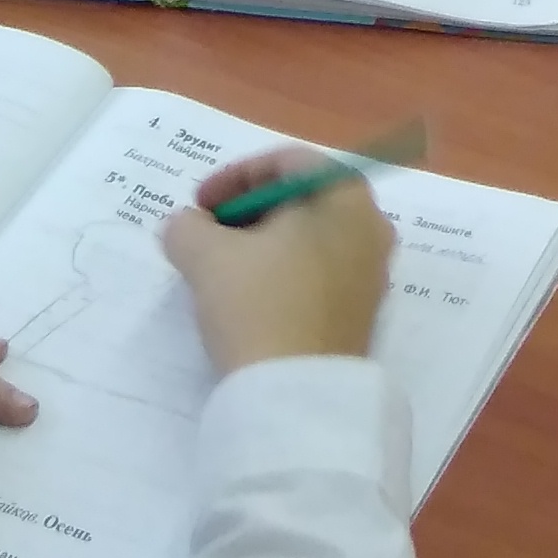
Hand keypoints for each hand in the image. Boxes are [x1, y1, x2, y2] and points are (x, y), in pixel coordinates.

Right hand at [165, 144, 392, 374]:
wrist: (295, 395)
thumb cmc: (259, 305)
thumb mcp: (206, 256)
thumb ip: (188, 227)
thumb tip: (185, 226)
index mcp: (346, 196)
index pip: (289, 162)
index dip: (235, 176)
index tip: (198, 204)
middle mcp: (371, 227)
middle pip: (302, 199)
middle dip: (248, 210)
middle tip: (206, 233)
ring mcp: (371, 274)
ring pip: (308, 240)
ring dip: (262, 244)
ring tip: (219, 268)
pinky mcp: (360, 314)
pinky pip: (317, 274)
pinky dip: (281, 273)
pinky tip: (247, 299)